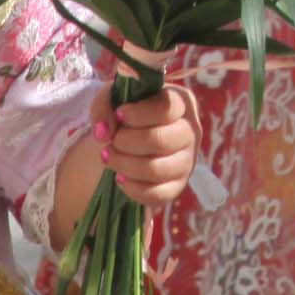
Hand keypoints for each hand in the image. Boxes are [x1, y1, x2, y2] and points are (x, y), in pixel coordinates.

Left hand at [95, 56, 202, 207]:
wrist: (132, 140)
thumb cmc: (127, 114)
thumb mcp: (112, 99)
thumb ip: (103, 106)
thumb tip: (103, 133)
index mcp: (181, 102)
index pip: (166, 109)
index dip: (138, 114)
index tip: (119, 115)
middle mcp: (190, 131)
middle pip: (160, 140)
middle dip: (125, 142)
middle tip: (112, 140)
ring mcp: (187, 161)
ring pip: (156, 169)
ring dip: (123, 164)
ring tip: (109, 157)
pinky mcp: (178, 186)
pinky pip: (157, 195)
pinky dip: (132, 188)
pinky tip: (120, 177)